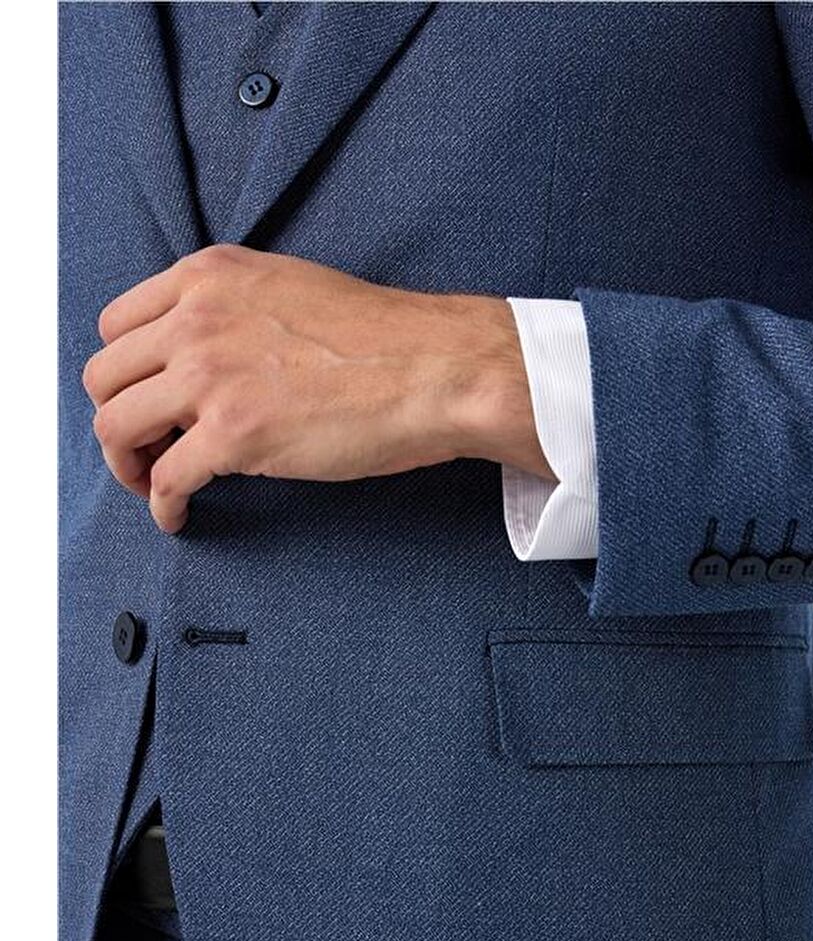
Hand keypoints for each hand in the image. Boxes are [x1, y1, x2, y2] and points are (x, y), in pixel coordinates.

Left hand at [83, 244, 551, 531]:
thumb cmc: (383, 339)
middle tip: (142, 448)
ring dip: (127, 464)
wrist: (433, 369)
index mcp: (209, 278)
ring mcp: (210, 378)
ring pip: (117, 427)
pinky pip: (165, 480)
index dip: (125, 372)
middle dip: (117, 420)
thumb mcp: (288, 289)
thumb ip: (233, 310)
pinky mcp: (233, 436)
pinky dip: (161, 506)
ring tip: (152, 485)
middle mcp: (196, 320)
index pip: (118, 325)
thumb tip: (209, 357)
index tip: (142, 399)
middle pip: (105, 377)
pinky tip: (177, 517)